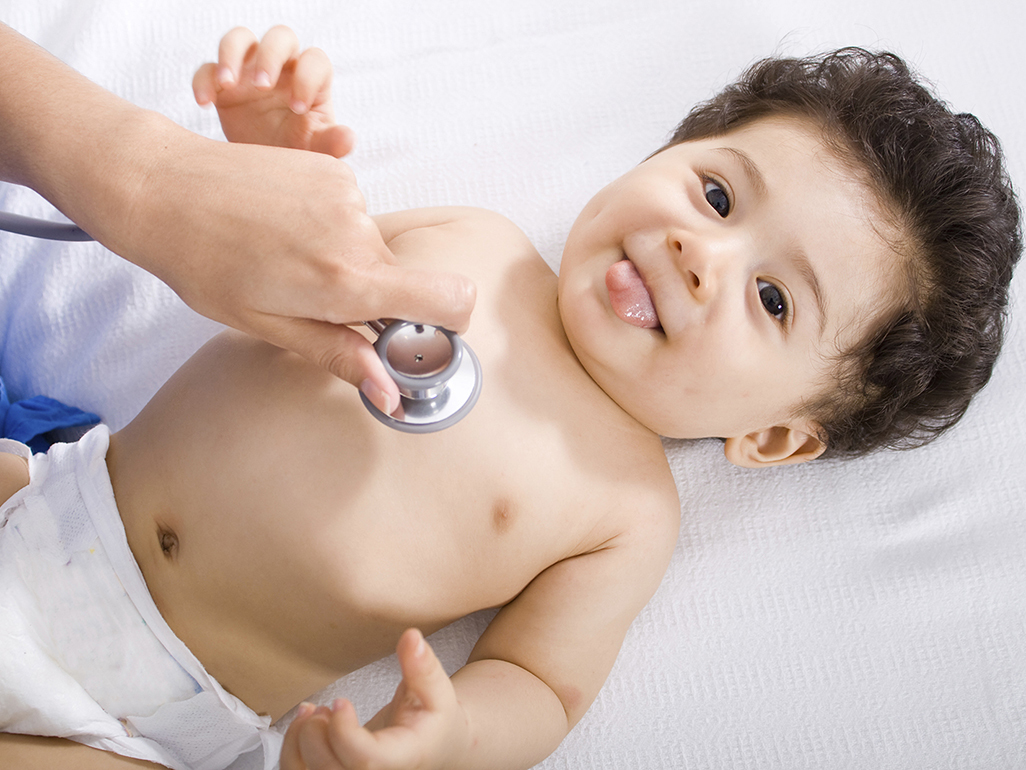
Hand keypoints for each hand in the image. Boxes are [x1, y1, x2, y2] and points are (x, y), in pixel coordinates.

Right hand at [193, 25, 353, 156]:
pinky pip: (207, 67)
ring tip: (227, 85)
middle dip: (271, 56)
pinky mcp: (221, 83)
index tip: (298, 109)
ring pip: (241, 38)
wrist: (264, 170)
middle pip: (280, 37)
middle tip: (262, 87)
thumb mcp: (316, 154)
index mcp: (311, 80)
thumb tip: (348, 137)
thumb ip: (332, 144)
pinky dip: (203, 80)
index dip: (307, 78)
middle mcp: (282, 67)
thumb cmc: (297, 155)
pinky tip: (205, 103)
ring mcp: (249, 70)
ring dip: (231, 55)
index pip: (315, 61)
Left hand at [280, 629, 468, 769]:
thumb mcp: (437, 692)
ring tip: (311, 712)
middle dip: (315, 736)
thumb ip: (424, 667)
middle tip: (324, 706)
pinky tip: (307, 723)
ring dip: (298, 742)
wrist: (434, 746)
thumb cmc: (434, 721)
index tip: (340, 701)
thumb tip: (412, 637)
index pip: (366, 760)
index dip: (344, 733)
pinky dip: (293, 749)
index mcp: (404, 758)